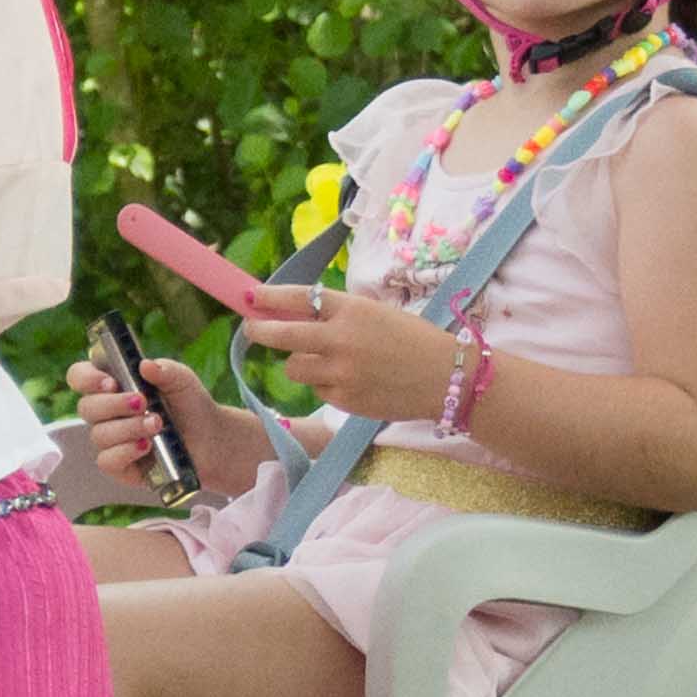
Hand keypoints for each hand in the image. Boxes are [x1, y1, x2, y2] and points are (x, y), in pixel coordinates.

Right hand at [67, 352, 261, 487]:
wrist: (211, 440)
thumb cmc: (190, 405)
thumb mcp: (182, 380)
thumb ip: (165, 370)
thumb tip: (145, 365)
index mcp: (112, 385)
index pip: (80, 377)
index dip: (87, 378)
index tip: (110, 381)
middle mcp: (105, 413)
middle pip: (86, 407)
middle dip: (114, 404)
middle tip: (142, 402)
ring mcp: (110, 440)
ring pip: (98, 434)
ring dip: (128, 428)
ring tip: (157, 424)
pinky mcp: (118, 466)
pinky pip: (107, 460)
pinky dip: (126, 451)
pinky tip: (146, 446)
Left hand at [243, 284, 468, 425]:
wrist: (446, 377)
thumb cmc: (412, 339)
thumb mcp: (375, 314)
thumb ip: (336, 314)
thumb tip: (290, 315)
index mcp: (352, 310)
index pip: (299, 298)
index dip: (269, 297)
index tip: (250, 297)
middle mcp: (341, 340)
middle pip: (281, 335)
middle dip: (259, 331)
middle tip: (251, 329)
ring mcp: (341, 373)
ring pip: (294, 367)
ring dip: (300, 362)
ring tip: (327, 360)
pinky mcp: (344, 400)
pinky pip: (317, 389)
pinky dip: (325, 383)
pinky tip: (352, 380)